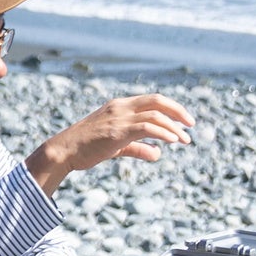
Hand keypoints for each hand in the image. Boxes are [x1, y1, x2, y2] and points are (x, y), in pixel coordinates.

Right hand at [25, 92, 194, 190]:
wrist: (63, 151)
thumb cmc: (86, 148)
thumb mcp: (116, 146)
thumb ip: (138, 148)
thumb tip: (158, 154)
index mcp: (120, 106)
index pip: (152, 100)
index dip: (171, 108)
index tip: (184, 121)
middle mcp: (121, 107)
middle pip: (157, 101)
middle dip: (178, 111)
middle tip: (191, 125)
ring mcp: (118, 117)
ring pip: (155, 115)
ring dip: (174, 128)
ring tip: (185, 140)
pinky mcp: (117, 131)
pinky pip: (146, 128)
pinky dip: (163, 133)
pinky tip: (173, 141)